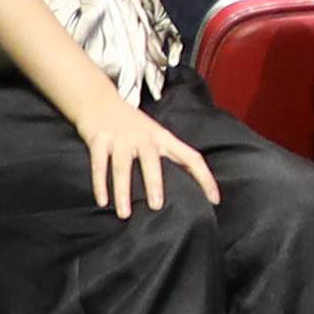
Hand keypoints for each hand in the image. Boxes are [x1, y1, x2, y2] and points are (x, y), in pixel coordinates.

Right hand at [74, 93, 222, 222]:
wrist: (99, 100)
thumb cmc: (131, 124)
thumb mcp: (155, 135)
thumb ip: (167, 155)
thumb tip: (185, 186)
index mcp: (164, 138)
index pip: (191, 157)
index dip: (205, 178)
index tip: (215, 199)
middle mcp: (144, 137)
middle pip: (151, 160)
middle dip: (154, 183)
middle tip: (157, 206)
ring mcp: (121, 138)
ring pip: (122, 166)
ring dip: (123, 191)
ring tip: (125, 214)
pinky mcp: (99, 140)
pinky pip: (100, 165)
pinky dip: (100, 184)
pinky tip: (102, 201)